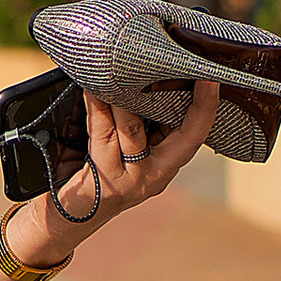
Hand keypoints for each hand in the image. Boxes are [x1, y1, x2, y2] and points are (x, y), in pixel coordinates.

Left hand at [2, 72, 219, 278]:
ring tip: (116, 68)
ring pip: (132, 130)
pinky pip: (102, 135)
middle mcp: (156, 176)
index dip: (206, 108)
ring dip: (121, 97)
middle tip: (181, 68)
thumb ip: (140, 120)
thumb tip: (142, 73)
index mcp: (167, 164)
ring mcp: (132, 182)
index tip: (212, 79)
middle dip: (182, 100)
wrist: (68, 213)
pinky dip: (96, 107)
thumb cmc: (97, 169)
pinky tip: (90, 87)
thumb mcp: (126, 146)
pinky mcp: (106, 182)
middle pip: (180, 136)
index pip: (195, 134)